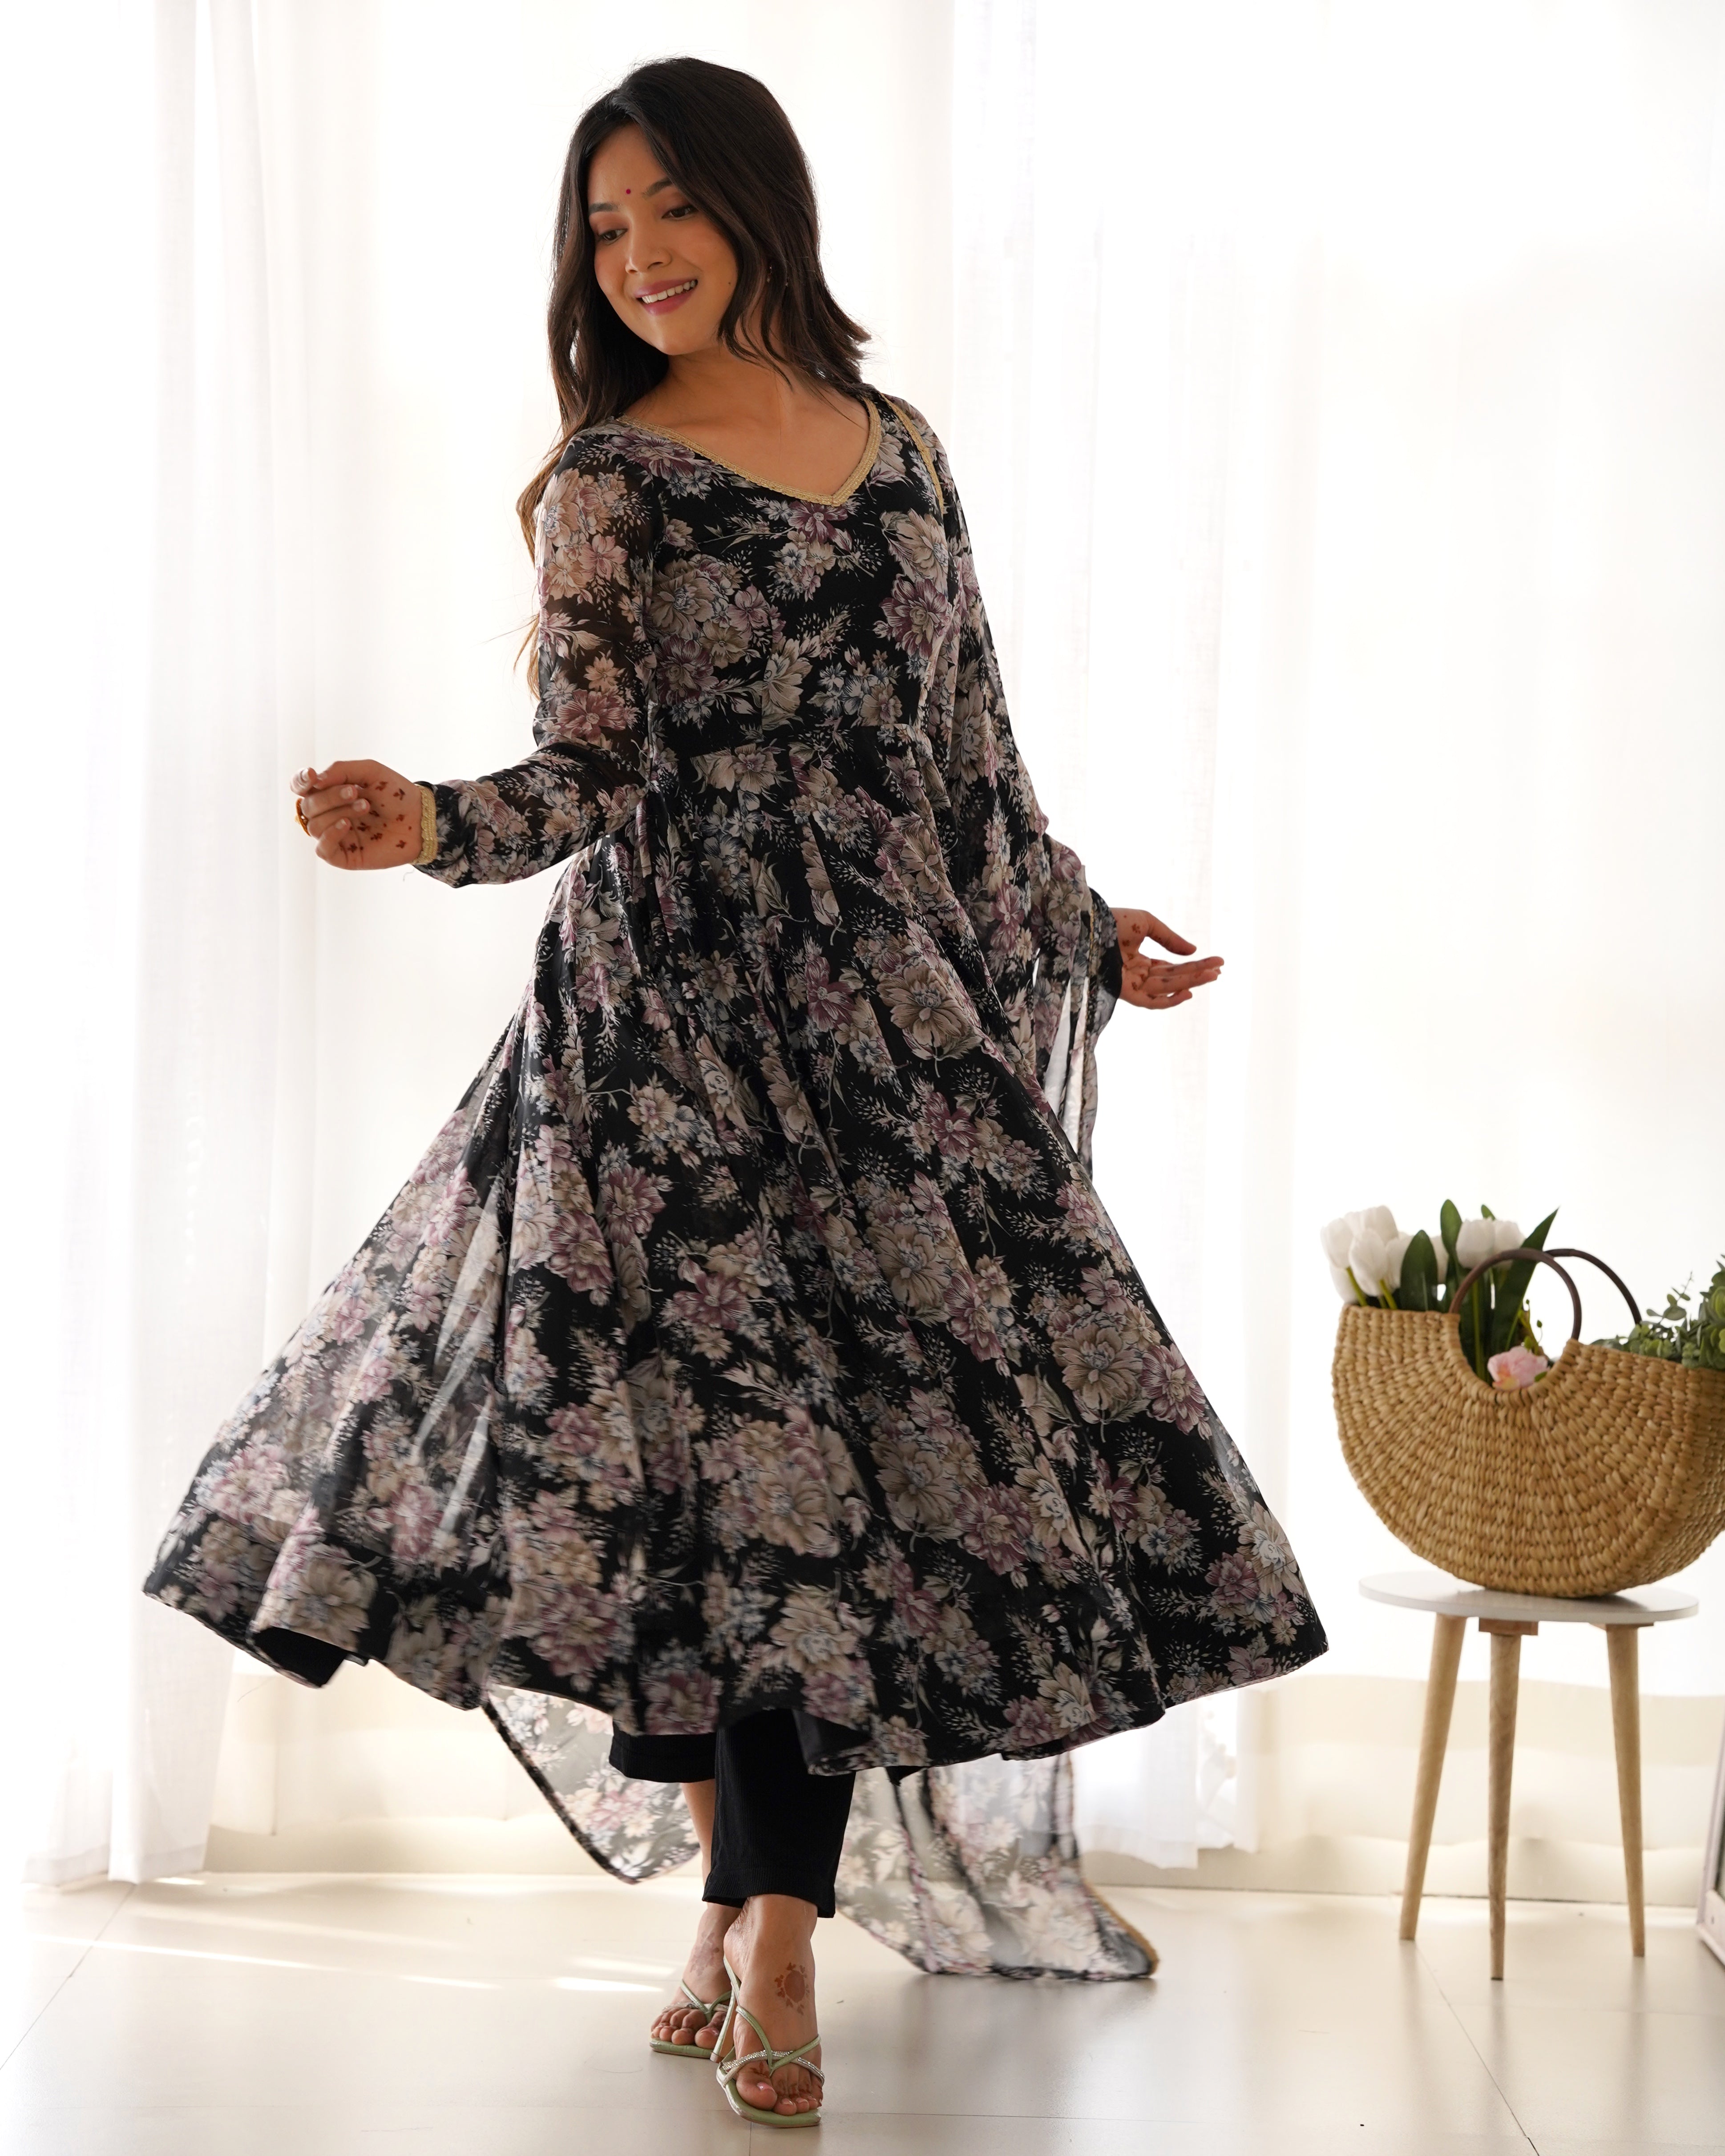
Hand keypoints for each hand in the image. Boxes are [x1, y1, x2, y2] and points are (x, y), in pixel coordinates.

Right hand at [292, 761, 423, 869]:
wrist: (420, 819)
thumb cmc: (396, 794)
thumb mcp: (369, 771)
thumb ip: (339, 770)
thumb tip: (314, 781)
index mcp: (331, 793)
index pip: (301, 788)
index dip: (299, 781)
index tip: (311, 776)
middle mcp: (330, 814)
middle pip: (308, 806)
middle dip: (330, 797)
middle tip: (356, 793)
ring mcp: (336, 836)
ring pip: (314, 825)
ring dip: (338, 812)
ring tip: (365, 807)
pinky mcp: (344, 856)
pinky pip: (322, 849)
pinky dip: (330, 835)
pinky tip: (347, 824)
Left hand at [1112, 907, 1222, 1010]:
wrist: (1089, 924)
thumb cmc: (1113, 920)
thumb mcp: (1148, 924)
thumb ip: (1170, 939)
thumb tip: (1194, 951)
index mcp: (1140, 961)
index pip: (1172, 969)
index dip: (1194, 967)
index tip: (1216, 963)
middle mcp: (1137, 976)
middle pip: (1173, 979)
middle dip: (1197, 975)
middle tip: (1219, 971)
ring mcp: (1131, 984)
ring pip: (1165, 989)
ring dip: (1190, 983)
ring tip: (1211, 975)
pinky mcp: (1124, 991)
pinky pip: (1150, 1002)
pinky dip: (1168, 1000)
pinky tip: (1187, 992)